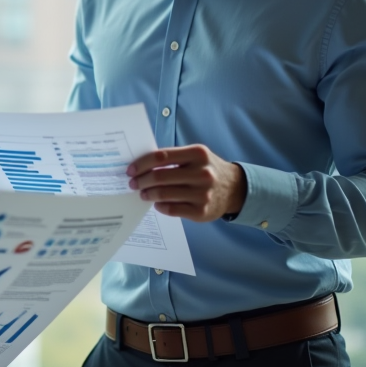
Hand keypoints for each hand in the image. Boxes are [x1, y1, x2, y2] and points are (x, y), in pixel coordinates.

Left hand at [126, 145, 246, 221]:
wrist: (234, 189)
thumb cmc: (207, 169)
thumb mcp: (195, 156)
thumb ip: (172, 157)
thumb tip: (141, 165)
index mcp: (198, 154)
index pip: (161, 157)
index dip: (141, 164)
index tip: (130, 169)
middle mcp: (202, 173)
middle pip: (160, 176)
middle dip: (141, 180)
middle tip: (133, 183)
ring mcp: (203, 194)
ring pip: (164, 194)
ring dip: (148, 194)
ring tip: (143, 193)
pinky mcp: (201, 212)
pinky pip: (172, 209)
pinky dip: (160, 206)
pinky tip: (157, 203)